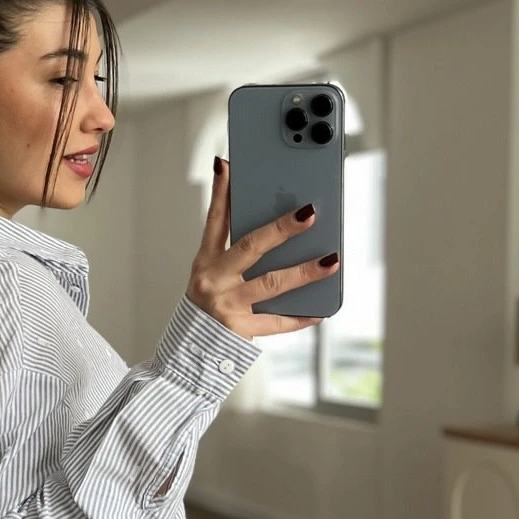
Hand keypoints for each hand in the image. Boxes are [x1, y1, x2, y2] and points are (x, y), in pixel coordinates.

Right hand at [186, 157, 337, 338]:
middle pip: (251, 247)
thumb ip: (234, 253)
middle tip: (310, 214)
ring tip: (331, 261)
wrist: (187, 352)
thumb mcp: (211, 275)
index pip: (215, 219)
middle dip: (282, 229)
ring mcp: (227, 304)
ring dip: (304, 272)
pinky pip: (277, 322)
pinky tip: (320, 311)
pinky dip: (300, 317)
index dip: (222, 192)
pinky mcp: (239, 330)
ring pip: (271, 283)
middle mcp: (213, 280)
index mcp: (205, 261)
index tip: (229, 166)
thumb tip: (275, 228)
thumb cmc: (207, 307)